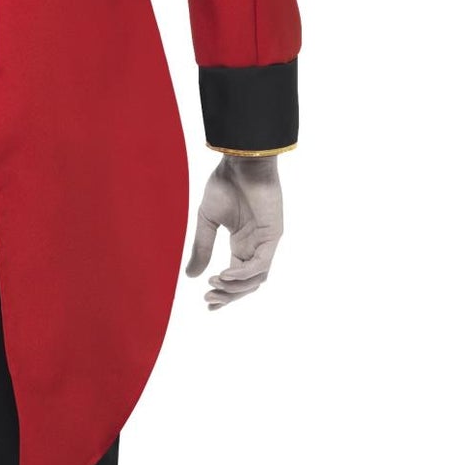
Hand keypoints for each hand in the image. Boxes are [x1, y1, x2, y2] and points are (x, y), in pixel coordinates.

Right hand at [185, 154, 284, 310]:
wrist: (241, 161)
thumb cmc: (225, 184)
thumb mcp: (207, 221)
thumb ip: (201, 248)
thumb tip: (191, 277)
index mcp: (242, 243)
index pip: (237, 278)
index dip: (224, 293)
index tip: (206, 303)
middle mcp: (256, 246)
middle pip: (248, 284)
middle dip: (229, 296)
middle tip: (208, 299)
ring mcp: (266, 242)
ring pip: (256, 279)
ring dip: (236, 288)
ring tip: (214, 286)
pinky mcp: (273, 235)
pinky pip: (261, 264)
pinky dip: (244, 274)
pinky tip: (225, 275)